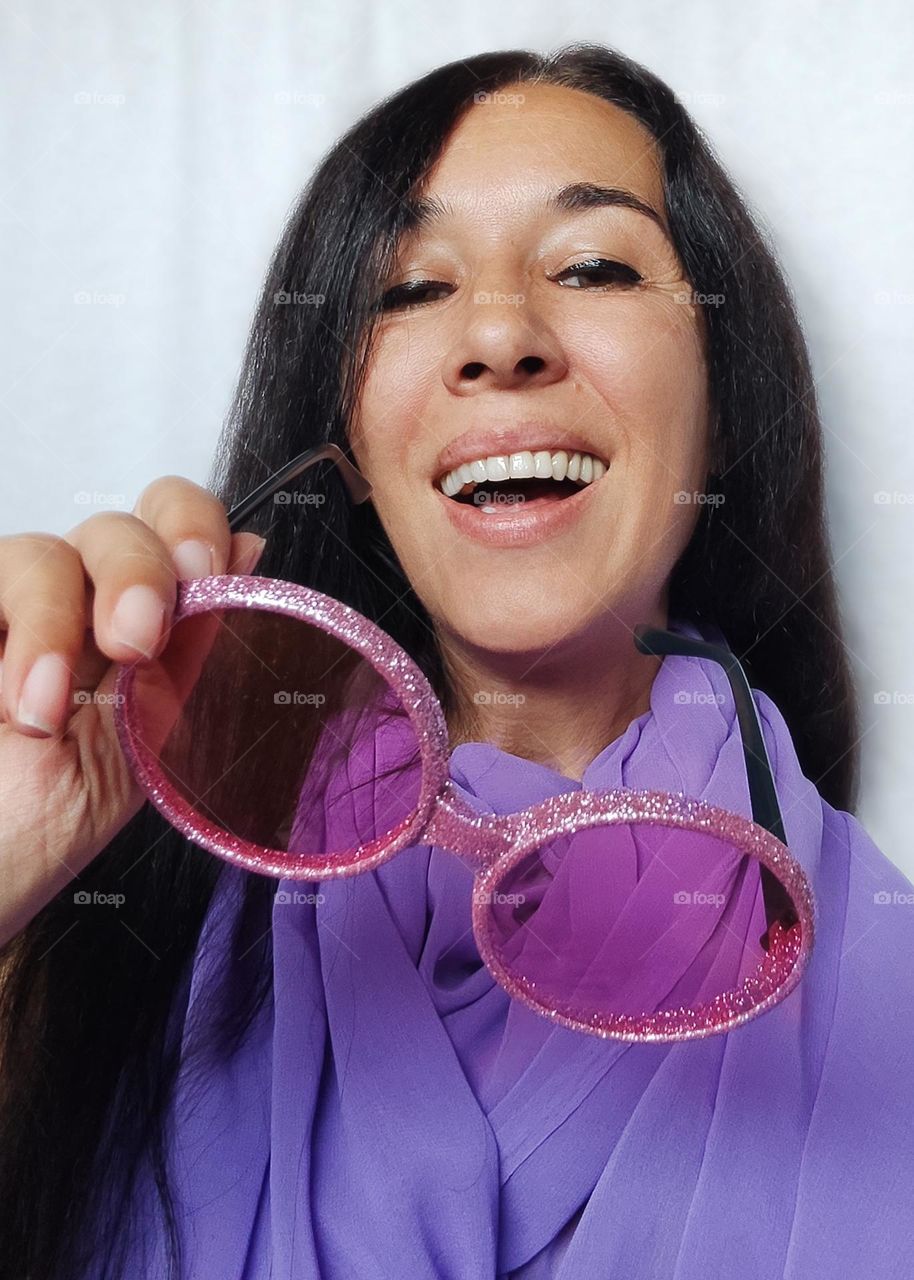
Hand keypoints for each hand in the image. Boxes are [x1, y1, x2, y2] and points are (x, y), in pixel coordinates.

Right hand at [0, 475, 264, 946]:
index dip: (194, 527)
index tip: (206, 573)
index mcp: (129, 623)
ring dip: (53, 624)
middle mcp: (68, 602)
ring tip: (40, 713)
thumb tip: (250, 552)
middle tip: (133, 643)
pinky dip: (7, 639)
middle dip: (137, 573)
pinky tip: (14, 707)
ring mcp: (3, 612)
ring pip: (38, 553)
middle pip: (115, 529)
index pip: (173, 525)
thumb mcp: (131, 749)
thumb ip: (186, 652)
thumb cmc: (36, 831)